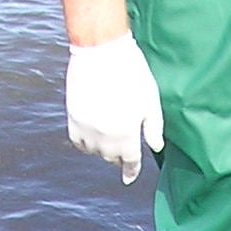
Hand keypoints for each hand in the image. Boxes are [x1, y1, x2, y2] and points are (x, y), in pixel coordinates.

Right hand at [64, 32, 164, 184]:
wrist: (101, 51)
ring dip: (103, 149)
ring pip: (95, 151)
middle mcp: (106, 137)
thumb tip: (156, 148)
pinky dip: (85, 143)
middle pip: (112, 157)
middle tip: (124, 149)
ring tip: (109, 139)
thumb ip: (154, 127)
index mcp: (128, 134)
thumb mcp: (151, 100)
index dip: (131, 171)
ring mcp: (87, 128)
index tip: (129, 179)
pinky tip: (91, 137)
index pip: (130, 161)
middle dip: (119, 156)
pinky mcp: (73, 117)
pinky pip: (78, 142)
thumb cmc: (132, 73)